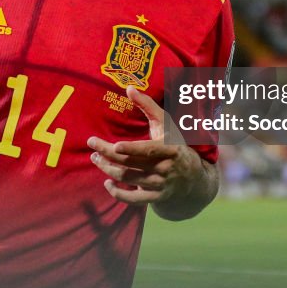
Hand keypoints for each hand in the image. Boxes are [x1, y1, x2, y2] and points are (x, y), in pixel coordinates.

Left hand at [88, 86, 205, 209]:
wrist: (194, 178)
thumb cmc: (177, 143)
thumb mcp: (167, 123)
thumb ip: (148, 105)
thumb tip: (129, 88)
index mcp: (170, 149)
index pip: (149, 150)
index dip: (132, 149)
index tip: (115, 146)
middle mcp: (165, 168)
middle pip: (131, 163)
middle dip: (108, 154)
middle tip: (92, 144)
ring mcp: (160, 185)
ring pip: (128, 179)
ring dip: (108, 169)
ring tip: (95, 158)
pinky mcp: (155, 198)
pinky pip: (133, 199)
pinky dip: (118, 194)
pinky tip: (106, 183)